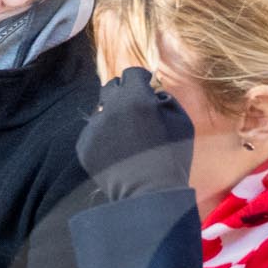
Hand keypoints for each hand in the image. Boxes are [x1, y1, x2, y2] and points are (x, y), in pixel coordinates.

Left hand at [75, 67, 195, 200]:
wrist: (148, 193)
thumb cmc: (172, 157)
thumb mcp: (183, 122)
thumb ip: (167, 99)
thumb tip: (153, 92)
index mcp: (136, 97)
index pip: (132, 73)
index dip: (141, 79)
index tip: (146, 85)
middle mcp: (110, 106)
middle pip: (111, 87)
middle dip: (123, 93)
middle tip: (134, 108)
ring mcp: (94, 127)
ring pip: (101, 110)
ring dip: (113, 116)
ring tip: (126, 135)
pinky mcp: (84, 145)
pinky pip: (92, 132)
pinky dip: (103, 137)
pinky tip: (117, 152)